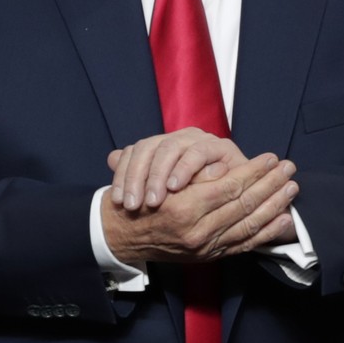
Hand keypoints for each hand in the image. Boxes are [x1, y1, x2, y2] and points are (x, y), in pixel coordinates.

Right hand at [101, 153, 297, 264]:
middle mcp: (198, 231)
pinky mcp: (209, 256)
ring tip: (291, 188)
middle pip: (245, 205)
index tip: (270, 158)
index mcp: (185, 209)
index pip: (230, 187)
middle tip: (289, 169)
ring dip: (274, 205)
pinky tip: (282, 220)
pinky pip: (243, 245)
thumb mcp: (161, 182)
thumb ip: (195, 177)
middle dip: (271, 185)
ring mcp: (206, 247)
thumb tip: (226, 169)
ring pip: (249, 225)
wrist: (123, 236)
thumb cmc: (141, 202)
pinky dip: (265, 234)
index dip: (254, 171)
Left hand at [106, 128, 248, 210]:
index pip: (134, 152)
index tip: (118, 202)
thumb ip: (138, 176)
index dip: (124, 175)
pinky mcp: (221, 147)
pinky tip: (176, 186)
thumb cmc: (194, 200)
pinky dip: (184, 168)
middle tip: (133, 204)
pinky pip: (198, 152)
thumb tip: (110, 157)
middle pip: (148, 147)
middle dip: (138, 177)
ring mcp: (200, 140)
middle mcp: (179, 138)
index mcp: (162, 146)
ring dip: (159, 174)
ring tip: (153, 200)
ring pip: (170, 148)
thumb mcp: (162, 195)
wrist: (233, 202)